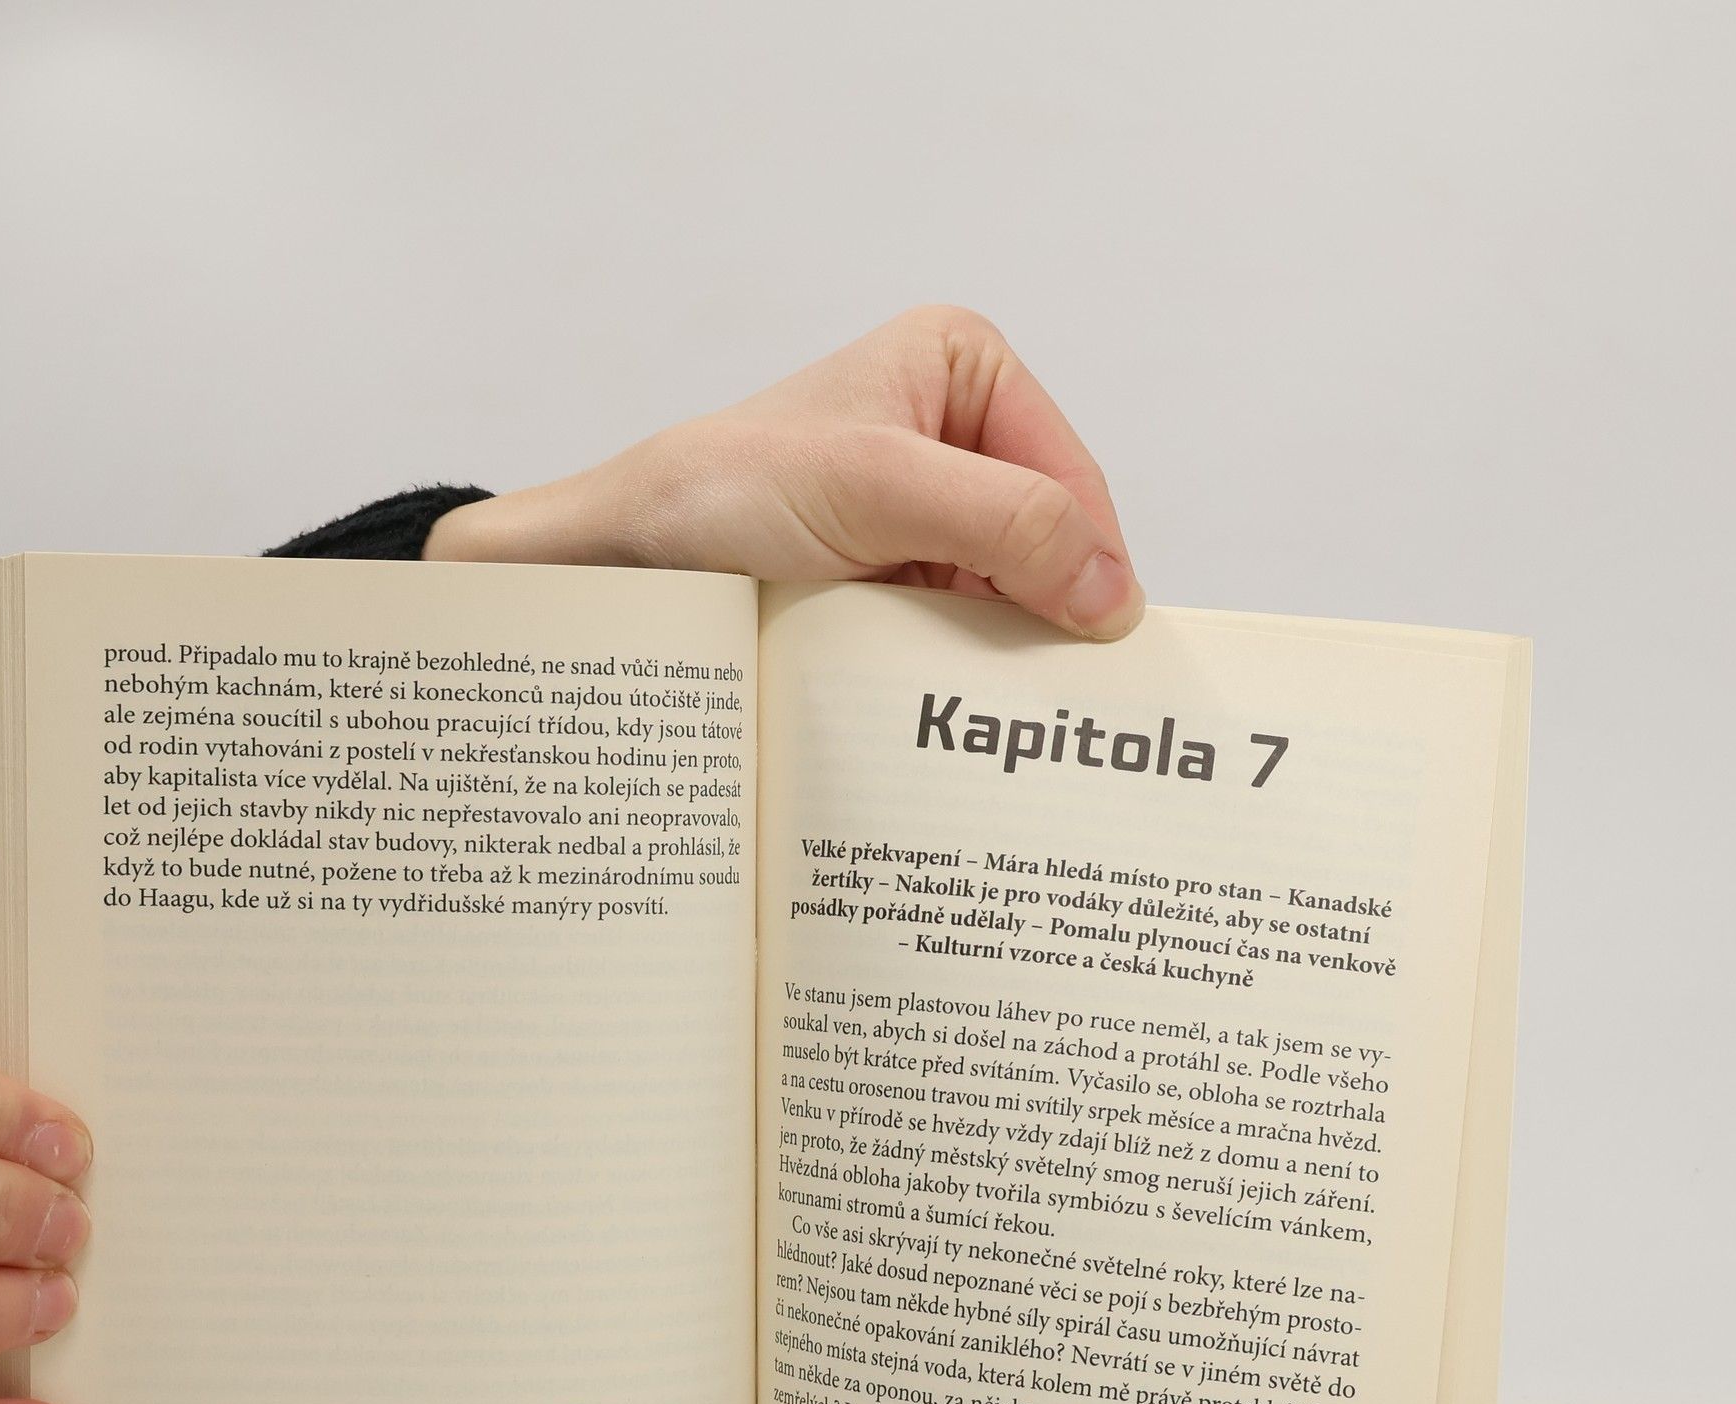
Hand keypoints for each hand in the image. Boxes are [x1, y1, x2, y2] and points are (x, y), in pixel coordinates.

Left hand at [424, 306, 1146, 641]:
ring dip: (1002, 648)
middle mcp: (956, 433)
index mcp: (964, 368)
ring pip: (1012, 594)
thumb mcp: (873, 485)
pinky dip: (963, 667)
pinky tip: (952, 699)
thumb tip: (1112, 592)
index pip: (1070, 476)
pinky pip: (963, 628)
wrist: (623, 561)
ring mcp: (927, 513)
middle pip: (1051, 540)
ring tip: (996, 703)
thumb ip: (1003, 520)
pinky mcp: (898, 578)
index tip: (1097, 645)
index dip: (1093, 561)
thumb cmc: (720, 492)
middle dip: (1048, 609)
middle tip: (1054, 693)